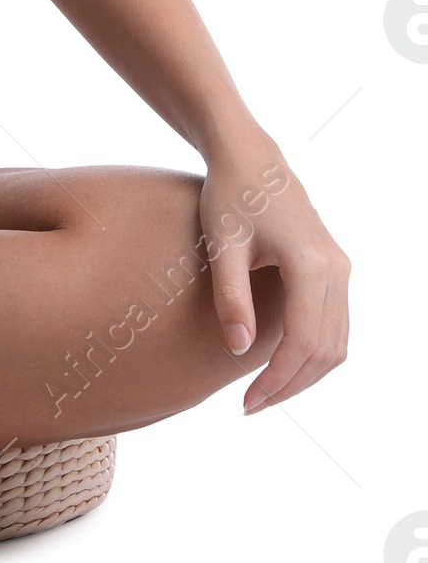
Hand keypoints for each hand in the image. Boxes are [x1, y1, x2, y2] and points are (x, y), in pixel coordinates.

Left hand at [198, 130, 349, 412]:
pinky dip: (313, 351)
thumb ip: (230, 296)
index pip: (304, 341)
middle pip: (326, 350)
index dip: (278, 378)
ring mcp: (341, 269)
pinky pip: (334, 324)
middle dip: (292, 384)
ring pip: (337, 342)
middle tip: (251, 406)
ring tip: (264, 392)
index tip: (247, 402)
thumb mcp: (221, 244)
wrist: (249, 156)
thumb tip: (239, 351)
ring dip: (305, 373)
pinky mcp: (335, 269)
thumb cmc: (229, 194)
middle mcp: (337, 269)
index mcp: (312, 264)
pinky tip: (280, 363)